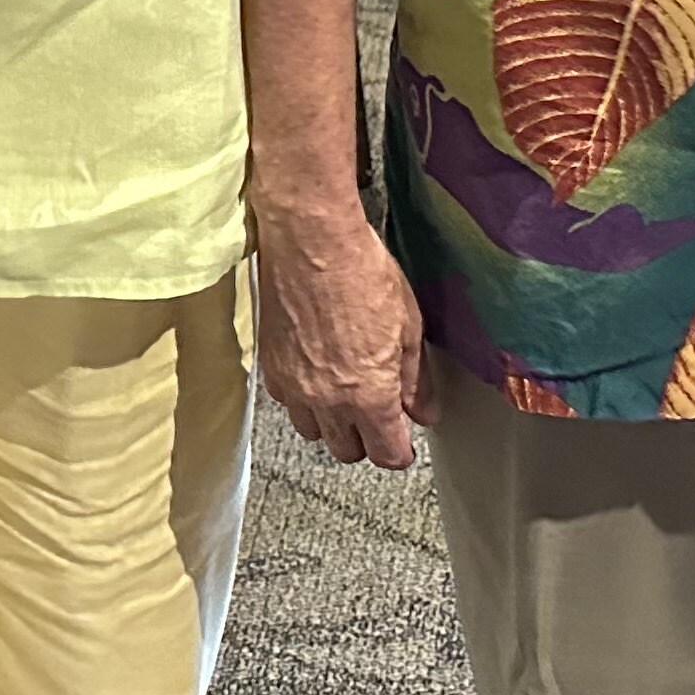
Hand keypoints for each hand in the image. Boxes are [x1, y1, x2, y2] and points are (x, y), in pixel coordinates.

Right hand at [254, 207, 424, 468]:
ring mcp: (294, 385)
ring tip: (344, 390)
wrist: (310, 240)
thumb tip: (423, 411)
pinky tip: (315, 369)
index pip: (387, 454)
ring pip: (314, 431)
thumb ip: (417, 378)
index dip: (400, 450)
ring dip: (332, 421)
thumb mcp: (408, 325)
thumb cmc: (362, 271)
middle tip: (378, 411)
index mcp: (370, 394)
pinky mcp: (270, 366)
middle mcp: (329, 400)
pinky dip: (303, 397)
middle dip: (367, 439)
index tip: (404, 438)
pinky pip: (287, 402)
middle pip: (348, 451)